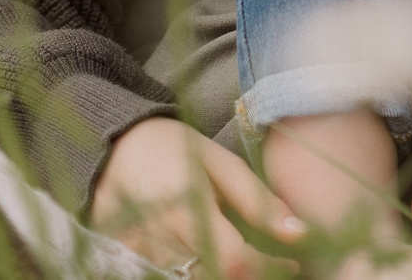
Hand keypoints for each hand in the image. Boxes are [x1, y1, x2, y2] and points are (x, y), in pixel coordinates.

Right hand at [89, 117, 303, 279]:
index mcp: (189, 205)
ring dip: (220, 272)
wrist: (111, 145)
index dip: (269, 270)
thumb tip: (300, 233)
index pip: (236, 262)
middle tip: (265, 258)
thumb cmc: (173, 147)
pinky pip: (167, 275)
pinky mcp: (125, 257)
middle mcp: (162, 235)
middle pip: (215, 278)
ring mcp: (139, 251)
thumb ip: (258, 201)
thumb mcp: (220, 163)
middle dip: (248, 273)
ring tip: (235, 250)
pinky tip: (203, 253)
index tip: (291, 264)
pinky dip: (193, 271)